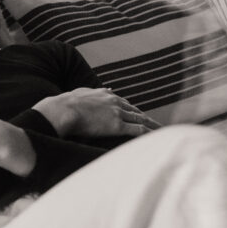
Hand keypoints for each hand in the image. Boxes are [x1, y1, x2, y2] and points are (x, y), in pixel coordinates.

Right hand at [33, 87, 159, 137]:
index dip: (134, 111)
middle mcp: (114, 102)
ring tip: (164, 132)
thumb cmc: (66, 103)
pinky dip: (148, 134)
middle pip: (136, 111)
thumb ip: (94, 92)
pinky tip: (156, 138)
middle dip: (147, 118)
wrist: (63, 110)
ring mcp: (117, 113)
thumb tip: (105, 89)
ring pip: (141, 119)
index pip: (125, 103)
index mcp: (106, 94)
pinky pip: (137, 130)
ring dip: (153, 126)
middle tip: (158, 125)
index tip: (140, 116)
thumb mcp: (81, 92)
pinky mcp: (116, 125)